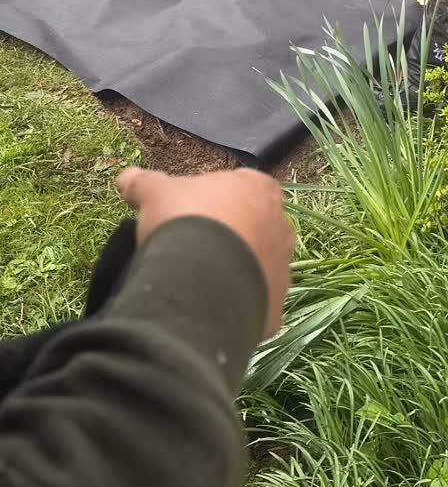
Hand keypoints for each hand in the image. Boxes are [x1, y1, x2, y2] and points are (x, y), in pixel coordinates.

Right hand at [117, 167, 295, 336]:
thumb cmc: (186, 221)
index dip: (208, 199)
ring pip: (253, 265)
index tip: (184, 214)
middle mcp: (280, 225)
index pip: (236, 187)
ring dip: (230, 270)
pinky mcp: (275, 306)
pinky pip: (253, 302)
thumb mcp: (155, 194)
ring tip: (195, 281)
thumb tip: (126, 178)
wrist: (203, 280)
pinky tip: (208, 307)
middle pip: (249, 226)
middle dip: (224, 234)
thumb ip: (144, 183)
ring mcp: (282, 268)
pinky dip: (233, 303)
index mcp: (259, 188)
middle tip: (189, 247)